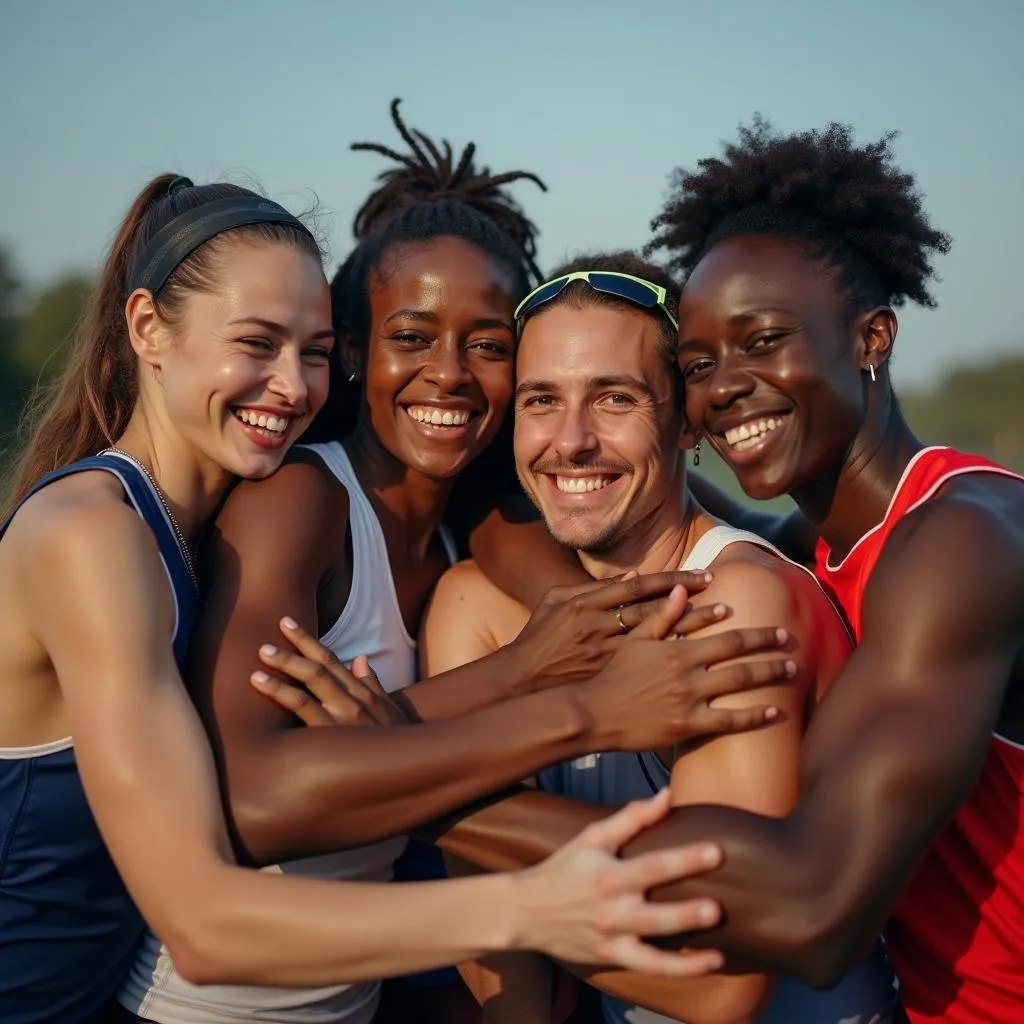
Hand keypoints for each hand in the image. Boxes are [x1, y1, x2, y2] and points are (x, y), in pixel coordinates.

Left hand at [250, 618, 411, 727]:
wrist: (406, 770)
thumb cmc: (397, 743)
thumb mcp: (390, 711)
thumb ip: (372, 684)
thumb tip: (360, 659)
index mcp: (362, 693)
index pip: (331, 660)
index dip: (308, 641)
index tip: (287, 624)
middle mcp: (351, 701)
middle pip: (317, 669)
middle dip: (291, 652)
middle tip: (263, 643)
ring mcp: (342, 719)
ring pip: (308, 688)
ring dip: (282, 674)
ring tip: (256, 669)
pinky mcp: (331, 738)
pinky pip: (304, 712)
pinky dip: (283, 697)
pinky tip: (263, 690)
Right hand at [509, 570, 716, 692]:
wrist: (524, 682)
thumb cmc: (540, 639)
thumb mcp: (557, 602)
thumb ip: (596, 587)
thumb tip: (635, 577)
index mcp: (593, 606)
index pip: (643, 590)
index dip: (676, 582)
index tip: (707, 578)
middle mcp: (607, 632)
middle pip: (664, 619)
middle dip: (703, 613)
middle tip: (732, 607)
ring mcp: (615, 663)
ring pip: (667, 655)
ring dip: (707, 652)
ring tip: (750, 653)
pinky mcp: (619, 690)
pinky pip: (659, 690)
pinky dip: (691, 689)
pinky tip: (732, 696)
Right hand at [514, 788, 723, 973]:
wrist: (525, 912)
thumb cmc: (564, 868)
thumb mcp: (593, 836)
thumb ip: (632, 817)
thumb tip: (667, 794)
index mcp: (607, 875)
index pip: (650, 866)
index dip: (683, 859)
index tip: (716, 851)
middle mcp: (610, 910)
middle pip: (652, 915)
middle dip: (685, 914)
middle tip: (717, 908)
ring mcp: (611, 939)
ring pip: (651, 952)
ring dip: (685, 957)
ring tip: (717, 954)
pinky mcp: (611, 958)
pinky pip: (648, 968)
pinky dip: (678, 970)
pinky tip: (709, 962)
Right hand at [579, 586, 793, 750]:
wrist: (595, 711)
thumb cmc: (614, 674)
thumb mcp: (634, 639)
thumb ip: (661, 615)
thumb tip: (683, 591)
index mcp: (677, 648)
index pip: (725, 636)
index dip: (754, 633)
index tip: (774, 629)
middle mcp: (688, 672)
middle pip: (740, 657)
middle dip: (770, 650)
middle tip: (792, 645)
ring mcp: (690, 699)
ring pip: (740, 685)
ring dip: (770, 676)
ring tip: (792, 672)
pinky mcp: (688, 725)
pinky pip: (729, 721)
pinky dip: (755, 716)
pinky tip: (776, 713)